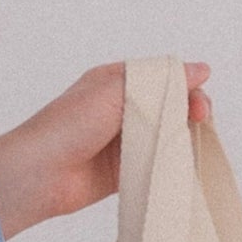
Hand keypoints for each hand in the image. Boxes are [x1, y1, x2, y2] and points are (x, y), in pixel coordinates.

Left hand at [0, 61, 212, 238]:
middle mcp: (120, 110)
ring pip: (163, 135)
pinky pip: (153, 164)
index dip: (186, 86)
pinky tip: (179, 164)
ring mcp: (121, 142)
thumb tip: (201, 69)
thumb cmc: (70, 124)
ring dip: (179, 138)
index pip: (163, 78)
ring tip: (189, 143)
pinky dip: (168, 164)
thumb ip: (161, 81)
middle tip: (200, 120)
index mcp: (116, 82)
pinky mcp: (122, 172)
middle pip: (168, 106)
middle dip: (188, 111)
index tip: (199, 102)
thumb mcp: (118, 89)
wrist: (40, 172)